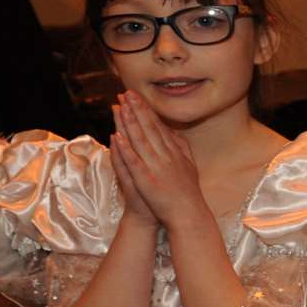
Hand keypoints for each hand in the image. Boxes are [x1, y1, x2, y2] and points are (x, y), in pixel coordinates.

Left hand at [110, 92, 205, 230]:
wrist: (188, 214)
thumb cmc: (187, 193)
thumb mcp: (189, 165)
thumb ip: (181, 147)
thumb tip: (173, 132)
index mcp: (174, 151)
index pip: (158, 126)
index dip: (146, 110)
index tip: (136, 96)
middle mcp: (165, 155)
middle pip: (148, 128)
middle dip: (136, 109)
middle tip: (126, 92)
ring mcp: (155, 167)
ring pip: (140, 140)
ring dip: (129, 122)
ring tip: (120, 106)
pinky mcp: (146, 179)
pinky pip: (134, 161)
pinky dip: (126, 148)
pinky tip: (117, 136)